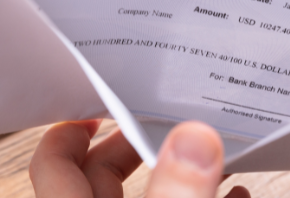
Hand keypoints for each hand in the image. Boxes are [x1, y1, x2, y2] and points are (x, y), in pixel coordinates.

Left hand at [29, 120, 250, 197]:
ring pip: (148, 195)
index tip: (102, 101)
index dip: (71, 127)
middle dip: (137, 142)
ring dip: (178, 171)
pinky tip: (235, 194)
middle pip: (102, 174)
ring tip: (209, 150)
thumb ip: (178, 193)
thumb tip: (195, 139)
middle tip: (166, 118)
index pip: (53, 163)